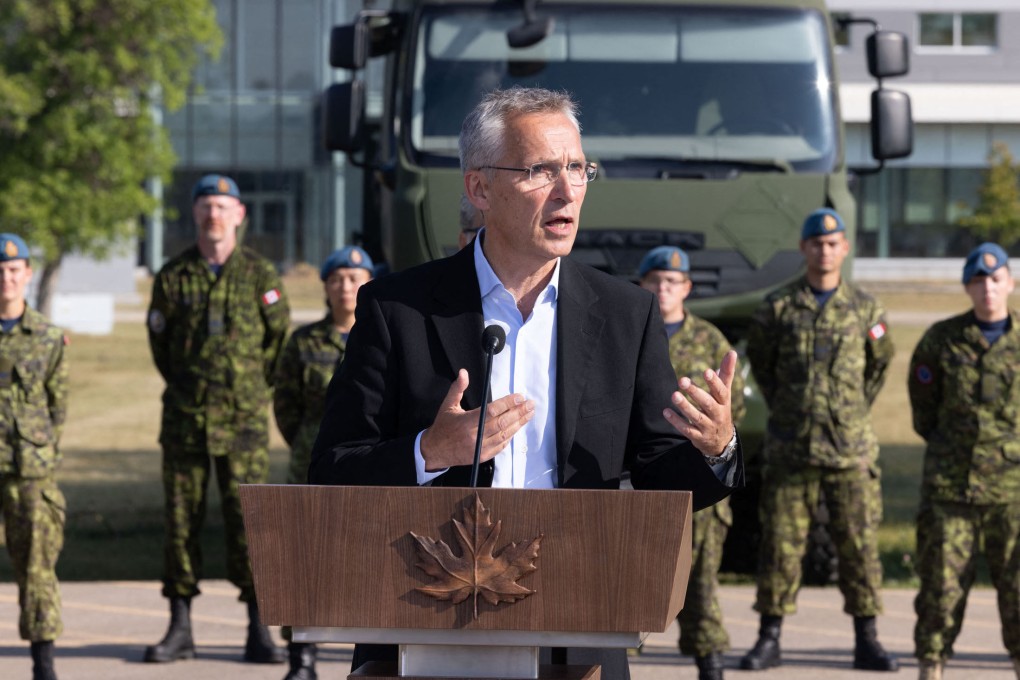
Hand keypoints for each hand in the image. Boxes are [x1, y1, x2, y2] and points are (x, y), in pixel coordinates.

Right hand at [420, 369, 534, 470]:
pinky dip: (510, 436)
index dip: (508, 403)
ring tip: (528, 414)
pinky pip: (501, 446)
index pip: (492, 411)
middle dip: (519, 412)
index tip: (519, 397)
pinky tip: (516, 428)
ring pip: (504, 435)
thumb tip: (464, 372)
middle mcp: (474, 436)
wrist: (435, 451)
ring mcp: (479, 448)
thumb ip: (458, 388)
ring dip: (518, 423)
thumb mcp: (447, 405)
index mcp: (466, 422)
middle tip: (530, 404)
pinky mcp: (482, 456)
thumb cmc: (442, 427)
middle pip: (502, 422)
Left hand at [662, 350, 736, 455]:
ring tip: (674, 395)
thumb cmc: (721, 409)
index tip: (706, 371)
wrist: (721, 441)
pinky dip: (676, 421)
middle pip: (707, 403)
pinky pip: (687, 429)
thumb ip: (726, 373)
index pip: (721, 391)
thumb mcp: (725, 392)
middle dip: (695, 392)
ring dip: (684, 407)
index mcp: (724, 401)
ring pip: (696, 417)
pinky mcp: (698, 437)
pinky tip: (666, 412)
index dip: (714, 382)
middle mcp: (717, 414)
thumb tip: (732, 352)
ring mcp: (708, 426)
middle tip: (682, 380)